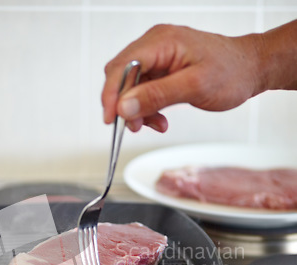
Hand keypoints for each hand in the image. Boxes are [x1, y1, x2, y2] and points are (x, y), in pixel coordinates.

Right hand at [102, 24, 261, 131]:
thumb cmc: (231, 71)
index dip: (111, 94)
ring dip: (137, 110)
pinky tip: (159, 120)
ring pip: (131, 88)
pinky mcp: (162, 71)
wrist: (251, 69)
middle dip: (124, 105)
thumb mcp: (194, 86)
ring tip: (154, 124)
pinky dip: (148, 109)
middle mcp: (155, 46)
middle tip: (135, 125)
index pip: (122, 66)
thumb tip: (124, 106)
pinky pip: (144, 92)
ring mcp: (158, 58)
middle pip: (122, 76)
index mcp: (161, 42)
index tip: (111, 118)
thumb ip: (157, 96)